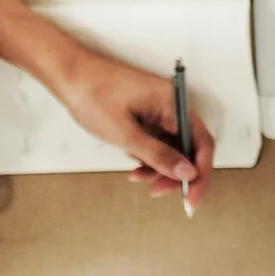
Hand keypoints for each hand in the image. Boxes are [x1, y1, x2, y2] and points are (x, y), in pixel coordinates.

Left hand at [49, 47, 216, 203]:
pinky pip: (159, 141)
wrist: (72, 77)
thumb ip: (158, 155)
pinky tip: (135, 167)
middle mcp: (172, 104)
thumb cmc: (94, 96)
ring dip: (161, 168)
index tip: (191, 198)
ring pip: (174, 147)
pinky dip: (150, 158)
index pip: (202, 142)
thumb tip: (187, 172)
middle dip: (177, 173)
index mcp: (173, 102)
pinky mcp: (148, 113)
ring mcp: (160, 109)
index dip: (201, 173)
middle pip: (190, 146)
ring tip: (140, 178)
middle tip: (159, 191)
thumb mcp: (125, 134)